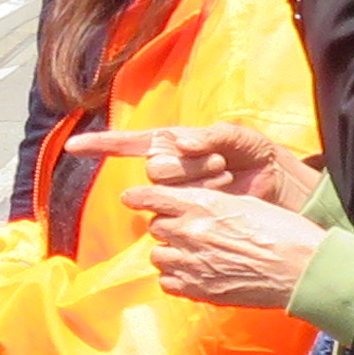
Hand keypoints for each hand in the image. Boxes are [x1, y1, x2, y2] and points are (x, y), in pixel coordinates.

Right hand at [70, 117, 315, 211]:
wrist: (280, 191)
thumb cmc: (258, 157)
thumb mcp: (239, 138)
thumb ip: (211, 136)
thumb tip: (179, 143)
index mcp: (172, 144)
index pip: (129, 143)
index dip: (101, 145)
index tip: (74, 147)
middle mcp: (168, 170)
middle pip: (155, 170)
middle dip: (190, 167)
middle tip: (222, 165)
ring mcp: (175, 196)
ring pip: (166, 194)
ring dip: (200, 187)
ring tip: (227, 183)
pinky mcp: (186, 218)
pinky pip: (175, 216)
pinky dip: (200, 208)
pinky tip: (222, 201)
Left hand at [134, 181, 321, 308]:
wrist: (301, 268)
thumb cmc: (283, 231)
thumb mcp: (245, 203)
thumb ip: (211, 204)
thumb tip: (191, 206)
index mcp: (202, 205)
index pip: (151, 196)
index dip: (138, 196)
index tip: (131, 197)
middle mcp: (189, 232)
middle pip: (154, 226)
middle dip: (166, 226)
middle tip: (184, 229)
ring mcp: (191, 263)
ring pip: (157, 255)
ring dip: (169, 252)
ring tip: (190, 253)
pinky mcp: (198, 289)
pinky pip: (167, 282)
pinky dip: (174, 277)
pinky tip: (192, 273)